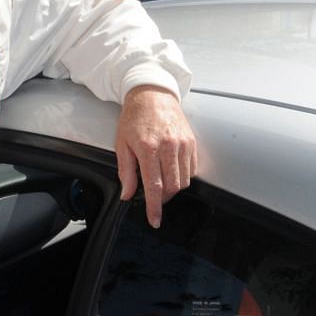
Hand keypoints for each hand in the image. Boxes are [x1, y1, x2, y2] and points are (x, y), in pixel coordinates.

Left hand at [116, 85, 196, 227]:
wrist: (152, 94)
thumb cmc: (134, 118)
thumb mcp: (122, 144)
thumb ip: (126, 172)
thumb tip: (128, 194)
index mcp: (149, 148)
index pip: (154, 186)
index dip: (155, 207)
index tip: (155, 220)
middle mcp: (169, 146)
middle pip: (173, 187)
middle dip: (163, 197)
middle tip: (155, 196)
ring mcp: (183, 143)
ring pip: (184, 180)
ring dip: (174, 187)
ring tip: (162, 179)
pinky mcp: (192, 141)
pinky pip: (192, 169)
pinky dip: (183, 175)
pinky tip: (172, 168)